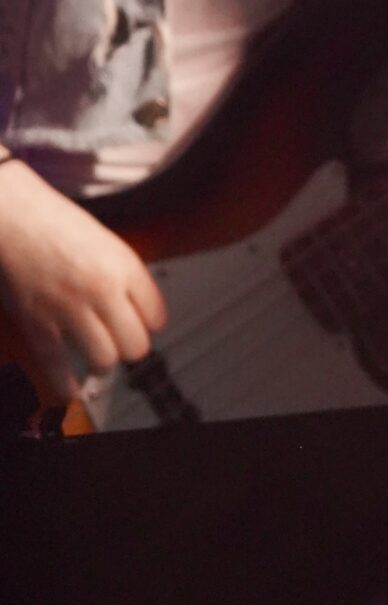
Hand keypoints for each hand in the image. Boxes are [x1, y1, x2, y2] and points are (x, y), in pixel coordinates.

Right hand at [0, 164, 166, 400]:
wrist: (11, 215)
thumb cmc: (53, 222)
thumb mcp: (104, 241)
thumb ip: (124, 275)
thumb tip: (141, 309)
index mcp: (123, 265)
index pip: (156, 314)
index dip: (152, 323)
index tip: (147, 325)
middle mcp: (101, 289)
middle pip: (135, 344)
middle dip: (131, 347)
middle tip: (124, 343)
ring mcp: (69, 308)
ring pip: (104, 360)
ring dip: (103, 362)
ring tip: (99, 356)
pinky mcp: (38, 322)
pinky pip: (57, 366)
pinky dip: (66, 384)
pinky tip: (71, 390)